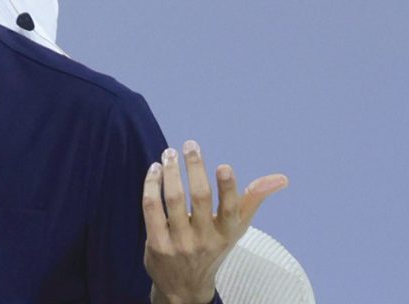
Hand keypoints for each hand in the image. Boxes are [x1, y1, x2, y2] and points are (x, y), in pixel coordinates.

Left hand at [142, 140, 287, 303]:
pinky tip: (154, 170)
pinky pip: (152, 208)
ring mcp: (180, 243)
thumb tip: (281, 178)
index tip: (224, 166)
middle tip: (190, 145)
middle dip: (194, 168)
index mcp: (227, 232)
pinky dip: (151, 186)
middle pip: (200, 197)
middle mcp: (205, 239)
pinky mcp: (157, 244)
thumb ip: (254, 199)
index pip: (231, 209)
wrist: (184, 286)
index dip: (228, 188)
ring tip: (168, 154)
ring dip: (170, 172)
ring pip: (174, 199)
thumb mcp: (235, 228)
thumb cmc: (213, 247)